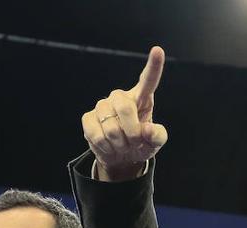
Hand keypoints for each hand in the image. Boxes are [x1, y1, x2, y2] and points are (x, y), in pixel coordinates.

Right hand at [82, 46, 167, 181]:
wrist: (121, 158)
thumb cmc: (141, 145)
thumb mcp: (155, 143)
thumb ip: (157, 136)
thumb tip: (146, 129)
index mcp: (142, 98)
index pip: (148, 80)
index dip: (154, 66)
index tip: (158, 50)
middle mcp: (121, 97)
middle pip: (125, 108)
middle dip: (132, 132)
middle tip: (135, 142)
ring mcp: (103, 106)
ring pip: (111, 127)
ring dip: (120, 143)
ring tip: (123, 145)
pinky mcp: (88, 117)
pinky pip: (97, 134)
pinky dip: (106, 147)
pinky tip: (110, 146)